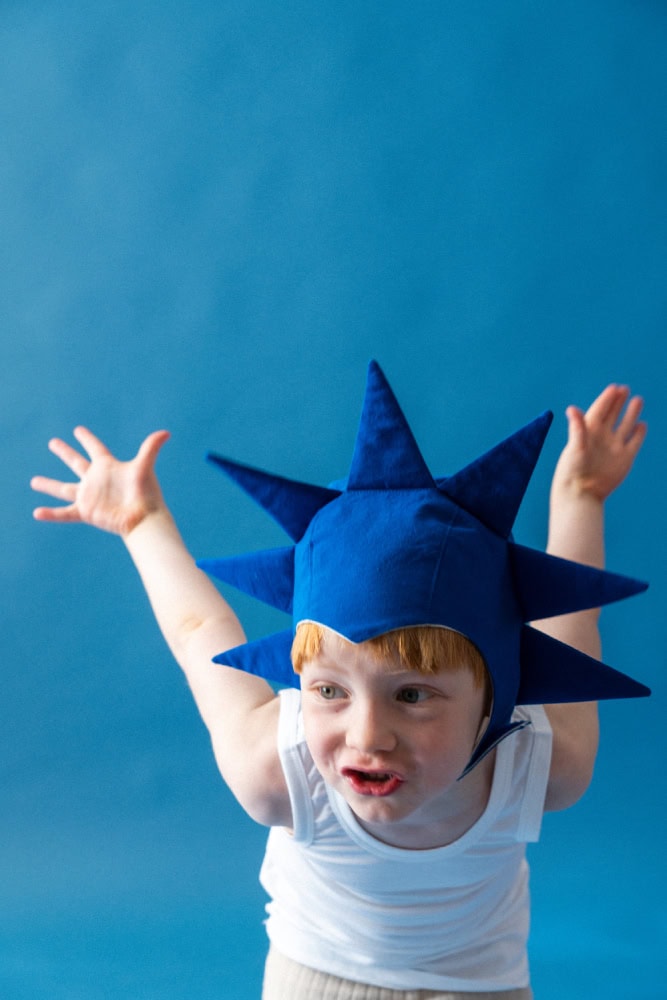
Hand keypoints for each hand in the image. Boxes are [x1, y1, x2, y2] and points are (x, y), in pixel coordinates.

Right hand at [31, 426, 170, 536]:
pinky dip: (51, 514)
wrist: (144, 519)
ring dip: (49, 485)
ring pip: (64, 488)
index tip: (78, 430)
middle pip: (76, 463)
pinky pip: (64, 513)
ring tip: (34, 481)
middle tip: (53, 442)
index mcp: (108, 466)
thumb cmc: (146, 494)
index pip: (95, 448)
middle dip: (65, 452)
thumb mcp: (144, 467)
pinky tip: (37, 512)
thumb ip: (151, 448)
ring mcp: (90, 496)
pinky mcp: (86, 512)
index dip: (86, 438)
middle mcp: (96, 480)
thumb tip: (166, 432)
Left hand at [552, 384, 646, 502]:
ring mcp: (614, 447)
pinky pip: (634, 442)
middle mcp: (602, 437)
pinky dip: (638, 433)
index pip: (599, 410)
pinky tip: (642, 424)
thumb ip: (577, 427)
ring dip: (631, 413)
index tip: (614, 387)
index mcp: (588, 431)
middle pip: (612, 414)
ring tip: (637, 399)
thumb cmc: (573, 470)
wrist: (582, 493)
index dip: (606, 399)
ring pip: (625, 425)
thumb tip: (572, 408)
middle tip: (624, 388)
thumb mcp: (575, 446)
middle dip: (618, 401)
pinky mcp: (625, 458)